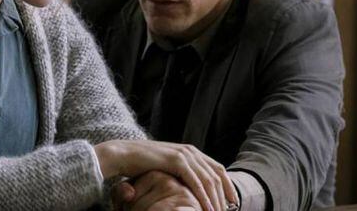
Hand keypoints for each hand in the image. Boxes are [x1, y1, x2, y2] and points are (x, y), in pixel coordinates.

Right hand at [95, 140, 238, 210]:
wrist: (122, 154)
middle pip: (217, 174)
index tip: (233, 202)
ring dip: (216, 199)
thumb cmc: (141, 165)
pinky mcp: (176, 160)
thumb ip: (180, 174)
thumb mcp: (166, 168)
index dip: (227, 185)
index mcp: (190, 151)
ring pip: (209, 179)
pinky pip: (195, 181)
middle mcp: (190, 151)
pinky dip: (203, 196)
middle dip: (225, 194)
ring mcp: (184, 154)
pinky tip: (207, 209)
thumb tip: (192, 188)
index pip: (217, 168)